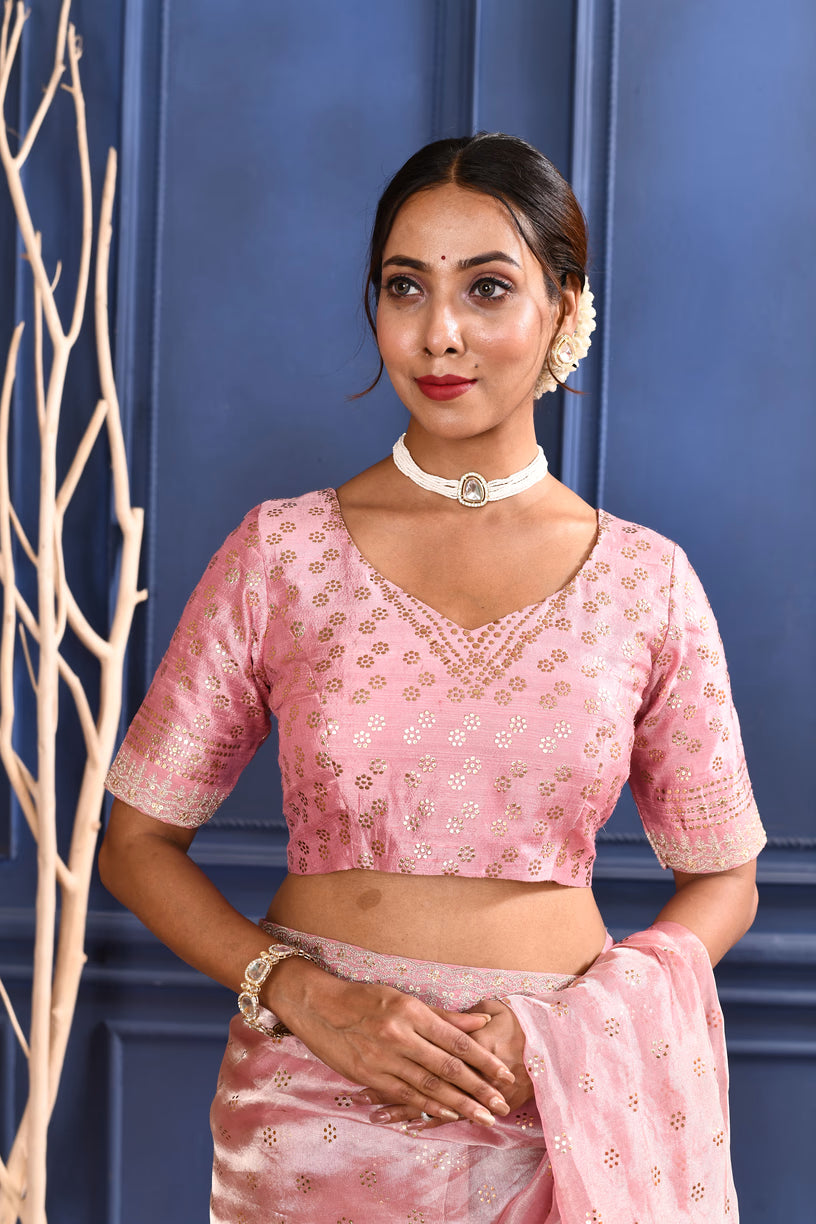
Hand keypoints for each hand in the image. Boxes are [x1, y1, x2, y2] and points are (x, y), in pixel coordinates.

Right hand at [270, 959, 514, 1127]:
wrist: (317, 1005)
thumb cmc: (363, 998)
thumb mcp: (402, 998)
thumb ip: (442, 1015)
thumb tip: (480, 1023)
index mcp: (411, 1011)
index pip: (455, 1040)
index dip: (483, 1060)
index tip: (505, 1075)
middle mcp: (399, 1035)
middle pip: (447, 1067)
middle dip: (479, 1089)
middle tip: (502, 1105)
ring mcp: (383, 1058)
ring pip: (429, 1086)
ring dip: (459, 1104)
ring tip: (483, 1117)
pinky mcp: (368, 1075)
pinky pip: (404, 1094)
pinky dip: (428, 1106)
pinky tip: (448, 1115)